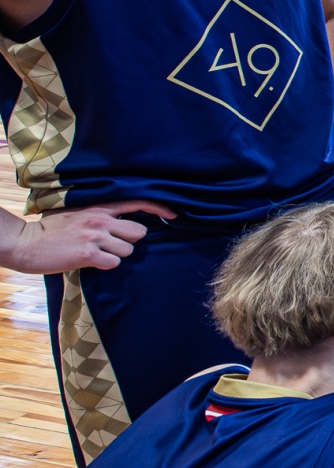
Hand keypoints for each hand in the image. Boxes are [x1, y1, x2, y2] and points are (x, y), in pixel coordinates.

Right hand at [0, 201, 172, 274]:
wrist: (26, 243)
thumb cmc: (51, 230)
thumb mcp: (78, 213)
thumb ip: (100, 214)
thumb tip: (121, 220)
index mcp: (99, 207)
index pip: (138, 202)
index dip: (159, 209)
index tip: (173, 216)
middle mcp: (100, 219)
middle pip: (139, 233)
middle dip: (129, 242)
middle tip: (111, 245)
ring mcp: (95, 236)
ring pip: (128, 251)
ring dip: (116, 256)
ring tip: (95, 254)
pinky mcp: (88, 254)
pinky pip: (113, 263)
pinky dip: (105, 266)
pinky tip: (89, 262)